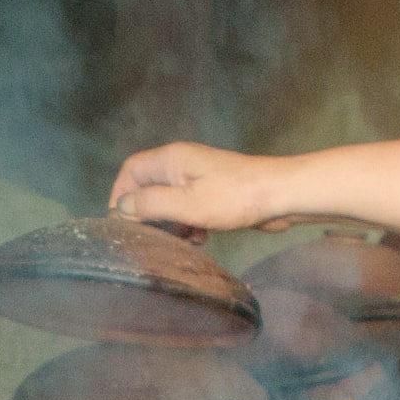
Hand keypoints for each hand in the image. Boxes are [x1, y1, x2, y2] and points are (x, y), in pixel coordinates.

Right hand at [108, 140, 302, 232]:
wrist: (280, 196)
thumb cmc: (236, 197)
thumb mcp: (187, 204)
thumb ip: (151, 205)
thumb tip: (122, 208)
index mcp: (172, 160)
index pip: (131, 170)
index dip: (120, 194)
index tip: (120, 221)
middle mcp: (182, 165)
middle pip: (148, 187)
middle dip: (147, 214)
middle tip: (151, 237)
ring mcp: (198, 178)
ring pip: (169, 202)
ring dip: (170, 224)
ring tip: (180, 240)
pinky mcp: (212, 193)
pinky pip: (188, 209)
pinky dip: (188, 224)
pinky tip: (199, 238)